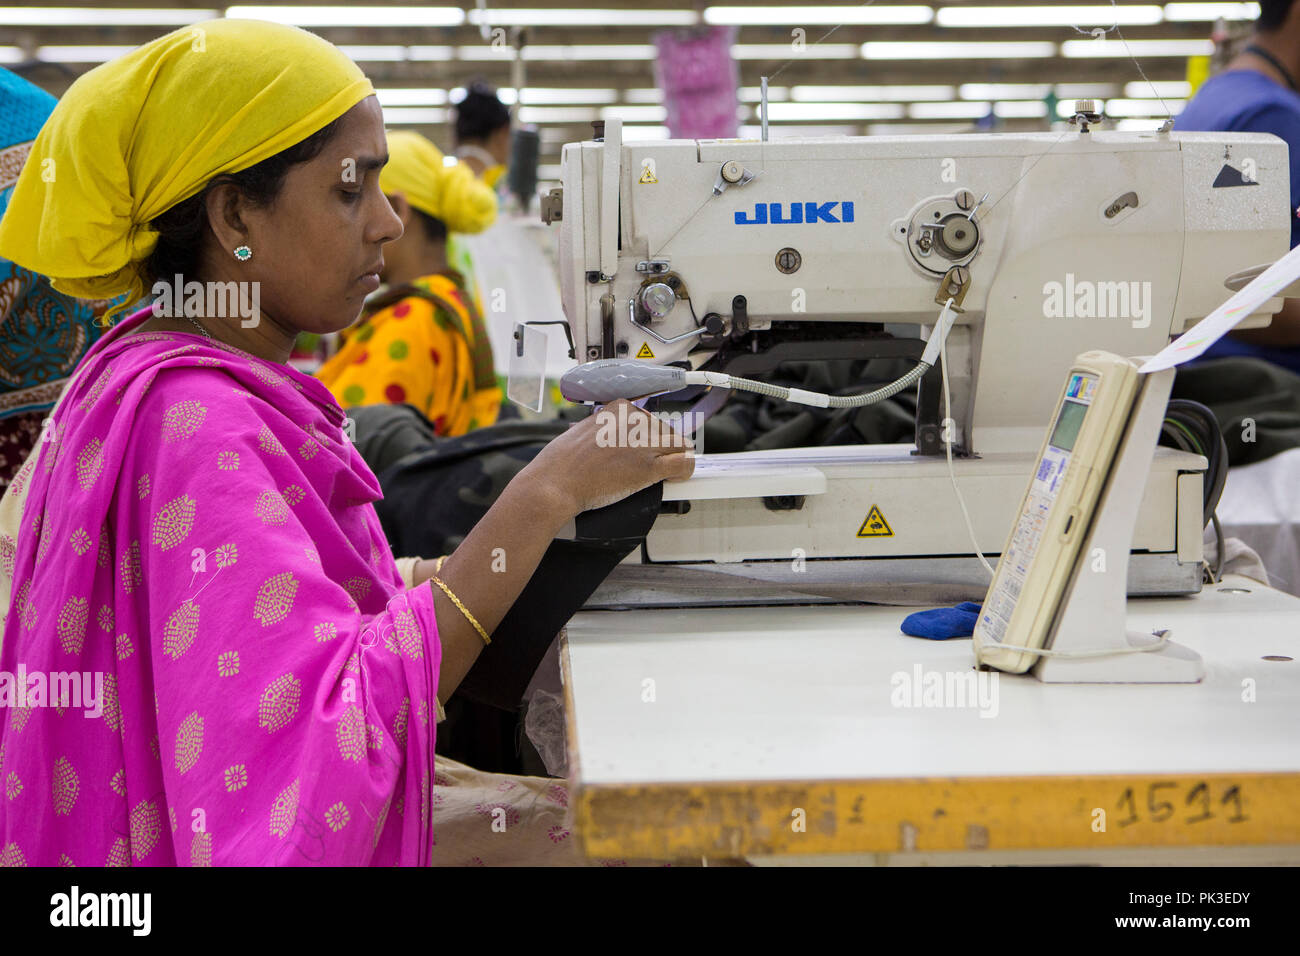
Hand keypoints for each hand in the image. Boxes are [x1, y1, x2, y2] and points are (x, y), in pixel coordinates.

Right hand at [520, 399, 695, 516]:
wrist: (555, 483)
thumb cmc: (561, 463)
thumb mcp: (584, 430)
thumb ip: (607, 429)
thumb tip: (618, 439)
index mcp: (619, 407)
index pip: (650, 418)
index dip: (648, 437)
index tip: (643, 448)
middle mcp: (635, 420)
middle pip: (666, 432)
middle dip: (660, 449)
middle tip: (645, 465)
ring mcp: (644, 443)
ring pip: (680, 445)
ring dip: (673, 459)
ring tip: (660, 473)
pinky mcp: (649, 467)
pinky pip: (684, 463)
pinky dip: (684, 471)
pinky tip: (676, 477)